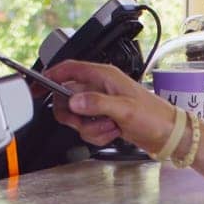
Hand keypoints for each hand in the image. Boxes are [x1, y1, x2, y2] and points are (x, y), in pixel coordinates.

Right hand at [46, 60, 177, 151]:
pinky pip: (88, 129)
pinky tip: (113, 132)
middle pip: (68, 98)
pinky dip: (98, 135)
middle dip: (74, 115)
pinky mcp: (104, 119)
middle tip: (84, 121)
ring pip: (78, 117)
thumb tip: (74, 101)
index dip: (50, 75)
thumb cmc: (153, 116)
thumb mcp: (124, 108)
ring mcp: (102, 104)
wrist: (167, 134)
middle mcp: (101, 88)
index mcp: (104, 76)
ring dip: (91, 128)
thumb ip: (96, 103)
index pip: (70, 69)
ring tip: (110, 127)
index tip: (36, 86)